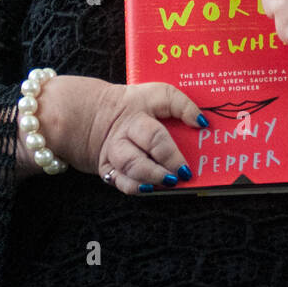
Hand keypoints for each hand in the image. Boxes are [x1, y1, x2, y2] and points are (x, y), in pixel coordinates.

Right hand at [23, 75, 204, 194]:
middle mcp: (129, 124)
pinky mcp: (106, 166)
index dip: (187, 109)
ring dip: (154, 174)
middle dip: (170, 155)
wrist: (84, 116)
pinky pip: (120, 180)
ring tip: (171, 181)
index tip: (203, 124)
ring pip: (134, 162)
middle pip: (152, 137)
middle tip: (185, 169)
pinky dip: (136, 187)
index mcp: (142, 102)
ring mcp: (116, 147)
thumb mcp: (150, 98)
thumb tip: (202, 124)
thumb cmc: (129, 109)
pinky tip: (150, 189)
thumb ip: (177, 107)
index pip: (167, 98)